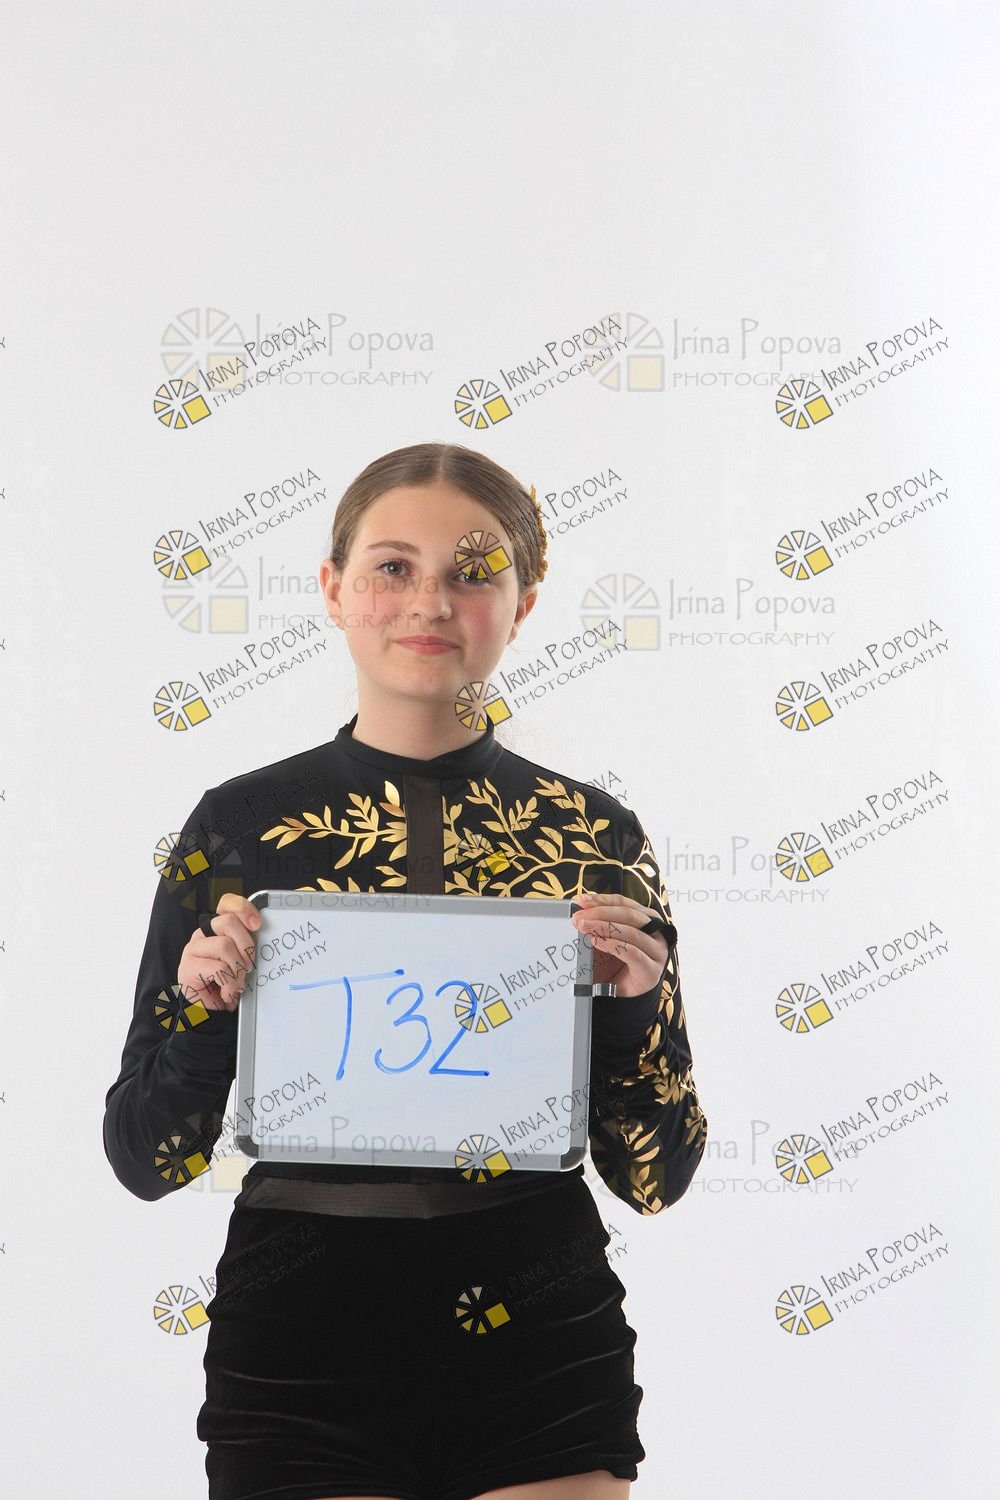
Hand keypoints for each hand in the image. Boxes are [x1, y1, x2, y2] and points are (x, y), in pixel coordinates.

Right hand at [177, 893, 261, 1011]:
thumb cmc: (228, 984)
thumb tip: (261, 932)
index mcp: (217, 928)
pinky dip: (229, 983)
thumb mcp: (242, 960)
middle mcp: (202, 934)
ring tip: (236, 983)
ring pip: (224, 945)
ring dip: (237, 969)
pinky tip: (227, 992)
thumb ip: (247, 944)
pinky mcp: (187, 968)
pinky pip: (218, 968)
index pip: (226, 904)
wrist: (210, 1013)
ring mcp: (192, 950)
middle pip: (227, 922)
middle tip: (248, 966)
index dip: (243, 908)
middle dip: (246, 945)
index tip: (256, 924)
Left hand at [571, 891, 667, 995]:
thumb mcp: (605, 939)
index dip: (603, 900)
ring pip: (632, 932)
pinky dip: (613, 945)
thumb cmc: (615, 964)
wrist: (623, 995)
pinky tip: (596, 942)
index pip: (625, 903)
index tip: (582, 900)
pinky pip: (632, 953)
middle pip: (629, 915)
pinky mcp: (652, 970)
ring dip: (604, 927)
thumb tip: (580, 908)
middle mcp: (657, 932)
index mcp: (647, 919)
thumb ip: (598, 924)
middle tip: (579, 917)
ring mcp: (657, 951)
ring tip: (584, 927)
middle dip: (601, 913)